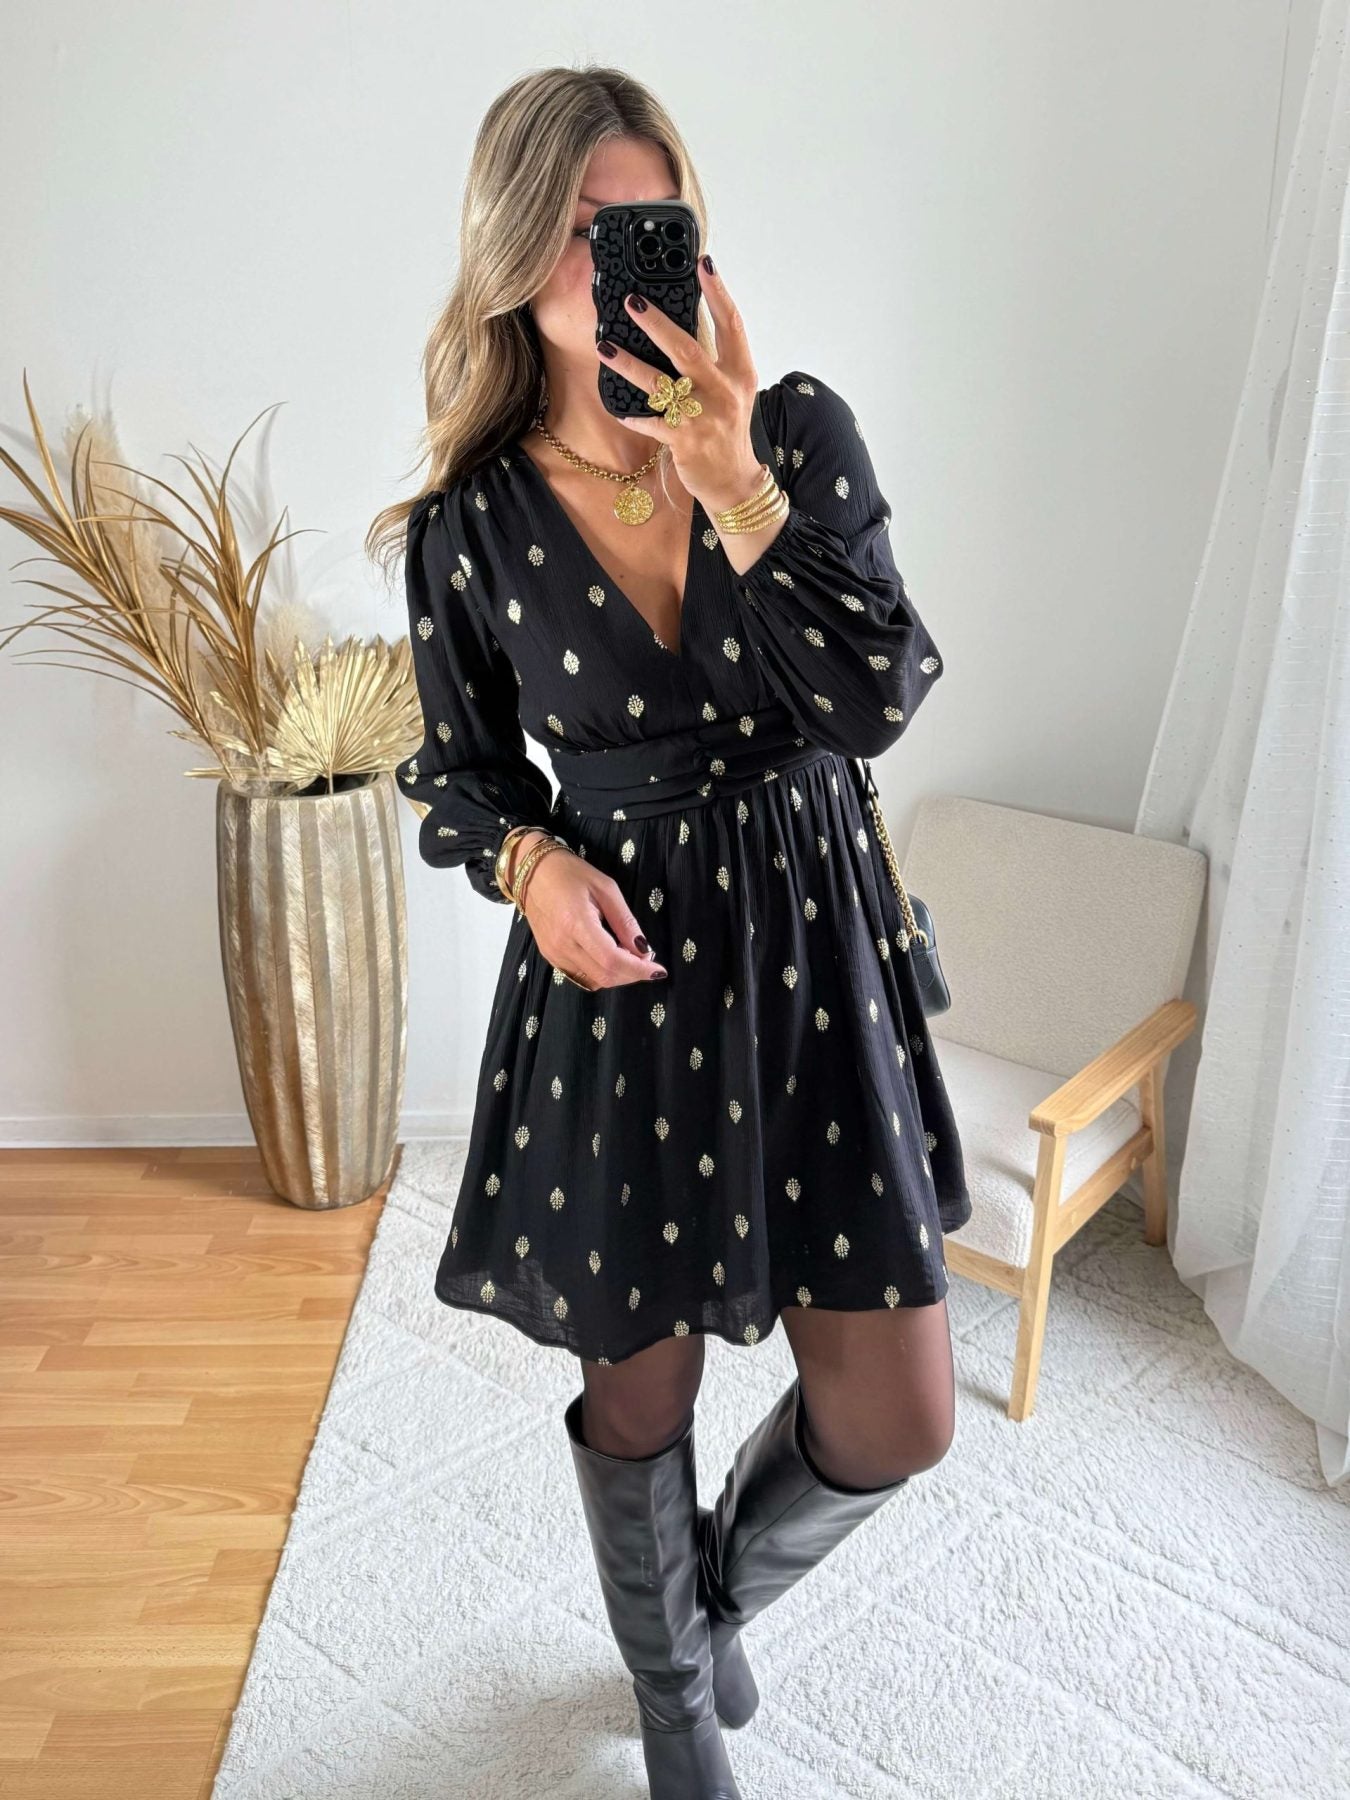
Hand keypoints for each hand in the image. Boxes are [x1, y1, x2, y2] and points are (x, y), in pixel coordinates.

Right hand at [518, 845, 669, 989]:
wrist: (533, 872)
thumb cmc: (571, 874)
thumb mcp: (606, 889)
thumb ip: (625, 922)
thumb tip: (644, 950)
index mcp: (576, 924)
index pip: (612, 961)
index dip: (638, 969)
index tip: (658, 970)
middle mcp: (562, 945)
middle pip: (605, 976)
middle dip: (632, 974)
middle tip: (647, 959)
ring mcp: (553, 953)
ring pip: (594, 980)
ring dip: (618, 975)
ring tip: (629, 956)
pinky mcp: (550, 956)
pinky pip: (582, 975)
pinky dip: (601, 973)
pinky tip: (609, 957)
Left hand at [602, 258, 764, 515]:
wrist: (733, 481)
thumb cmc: (727, 430)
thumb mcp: (732, 391)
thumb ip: (714, 361)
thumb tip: (678, 328)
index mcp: (740, 373)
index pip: (731, 324)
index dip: (718, 292)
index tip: (703, 263)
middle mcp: (724, 391)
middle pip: (687, 348)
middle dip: (657, 323)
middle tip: (632, 300)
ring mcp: (704, 417)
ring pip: (661, 384)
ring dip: (629, 364)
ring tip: (605, 347)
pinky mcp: (685, 441)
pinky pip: (651, 422)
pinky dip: (633, 415)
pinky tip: (618, 408)